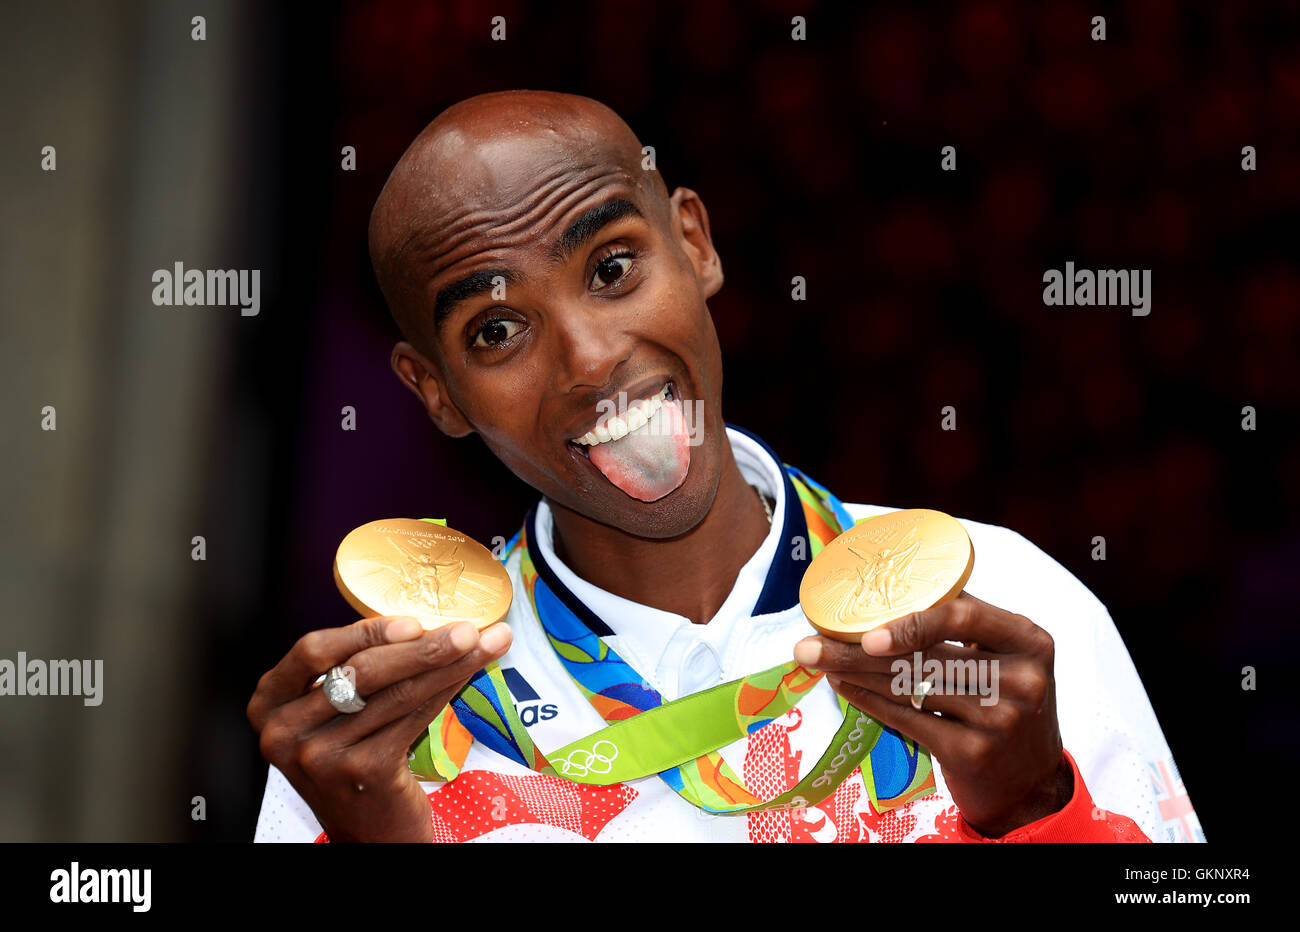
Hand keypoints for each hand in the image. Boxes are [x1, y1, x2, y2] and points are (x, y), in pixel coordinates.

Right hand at [247, 616, 511, 841]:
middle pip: (362, 671)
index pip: (313, 651)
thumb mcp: (329, 715)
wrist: (367, 829)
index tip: (413, 621)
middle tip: (468, 629)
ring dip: (448, 665)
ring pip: (396, 693)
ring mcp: (322, 755)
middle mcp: (286, 731)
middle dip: (423, 646)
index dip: (365, 631)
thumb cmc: (351, 757)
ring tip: (486, 644)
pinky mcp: (362, 772)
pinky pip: (414, 718)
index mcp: (269, 703)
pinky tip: (469, 675)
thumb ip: (349, 671)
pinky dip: (446, 691)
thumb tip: (417, 622)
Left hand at [793, 593, 1070, 836]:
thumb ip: (965, 623)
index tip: (864, 629)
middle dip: (856, 650)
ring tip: (819, 661)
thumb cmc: (1008, 704)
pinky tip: (844, 688)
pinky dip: (869, 702)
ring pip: (907, 687)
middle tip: (810, 644)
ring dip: (854, 673)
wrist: (1031, 784)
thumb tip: (893, 585)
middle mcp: (1020, 679)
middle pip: (923, 657)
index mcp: (1028, 641)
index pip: (962, 617)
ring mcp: (997, 720)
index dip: (910, 621)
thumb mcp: (1007, 657)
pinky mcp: (972, 753)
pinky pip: (906, 719)